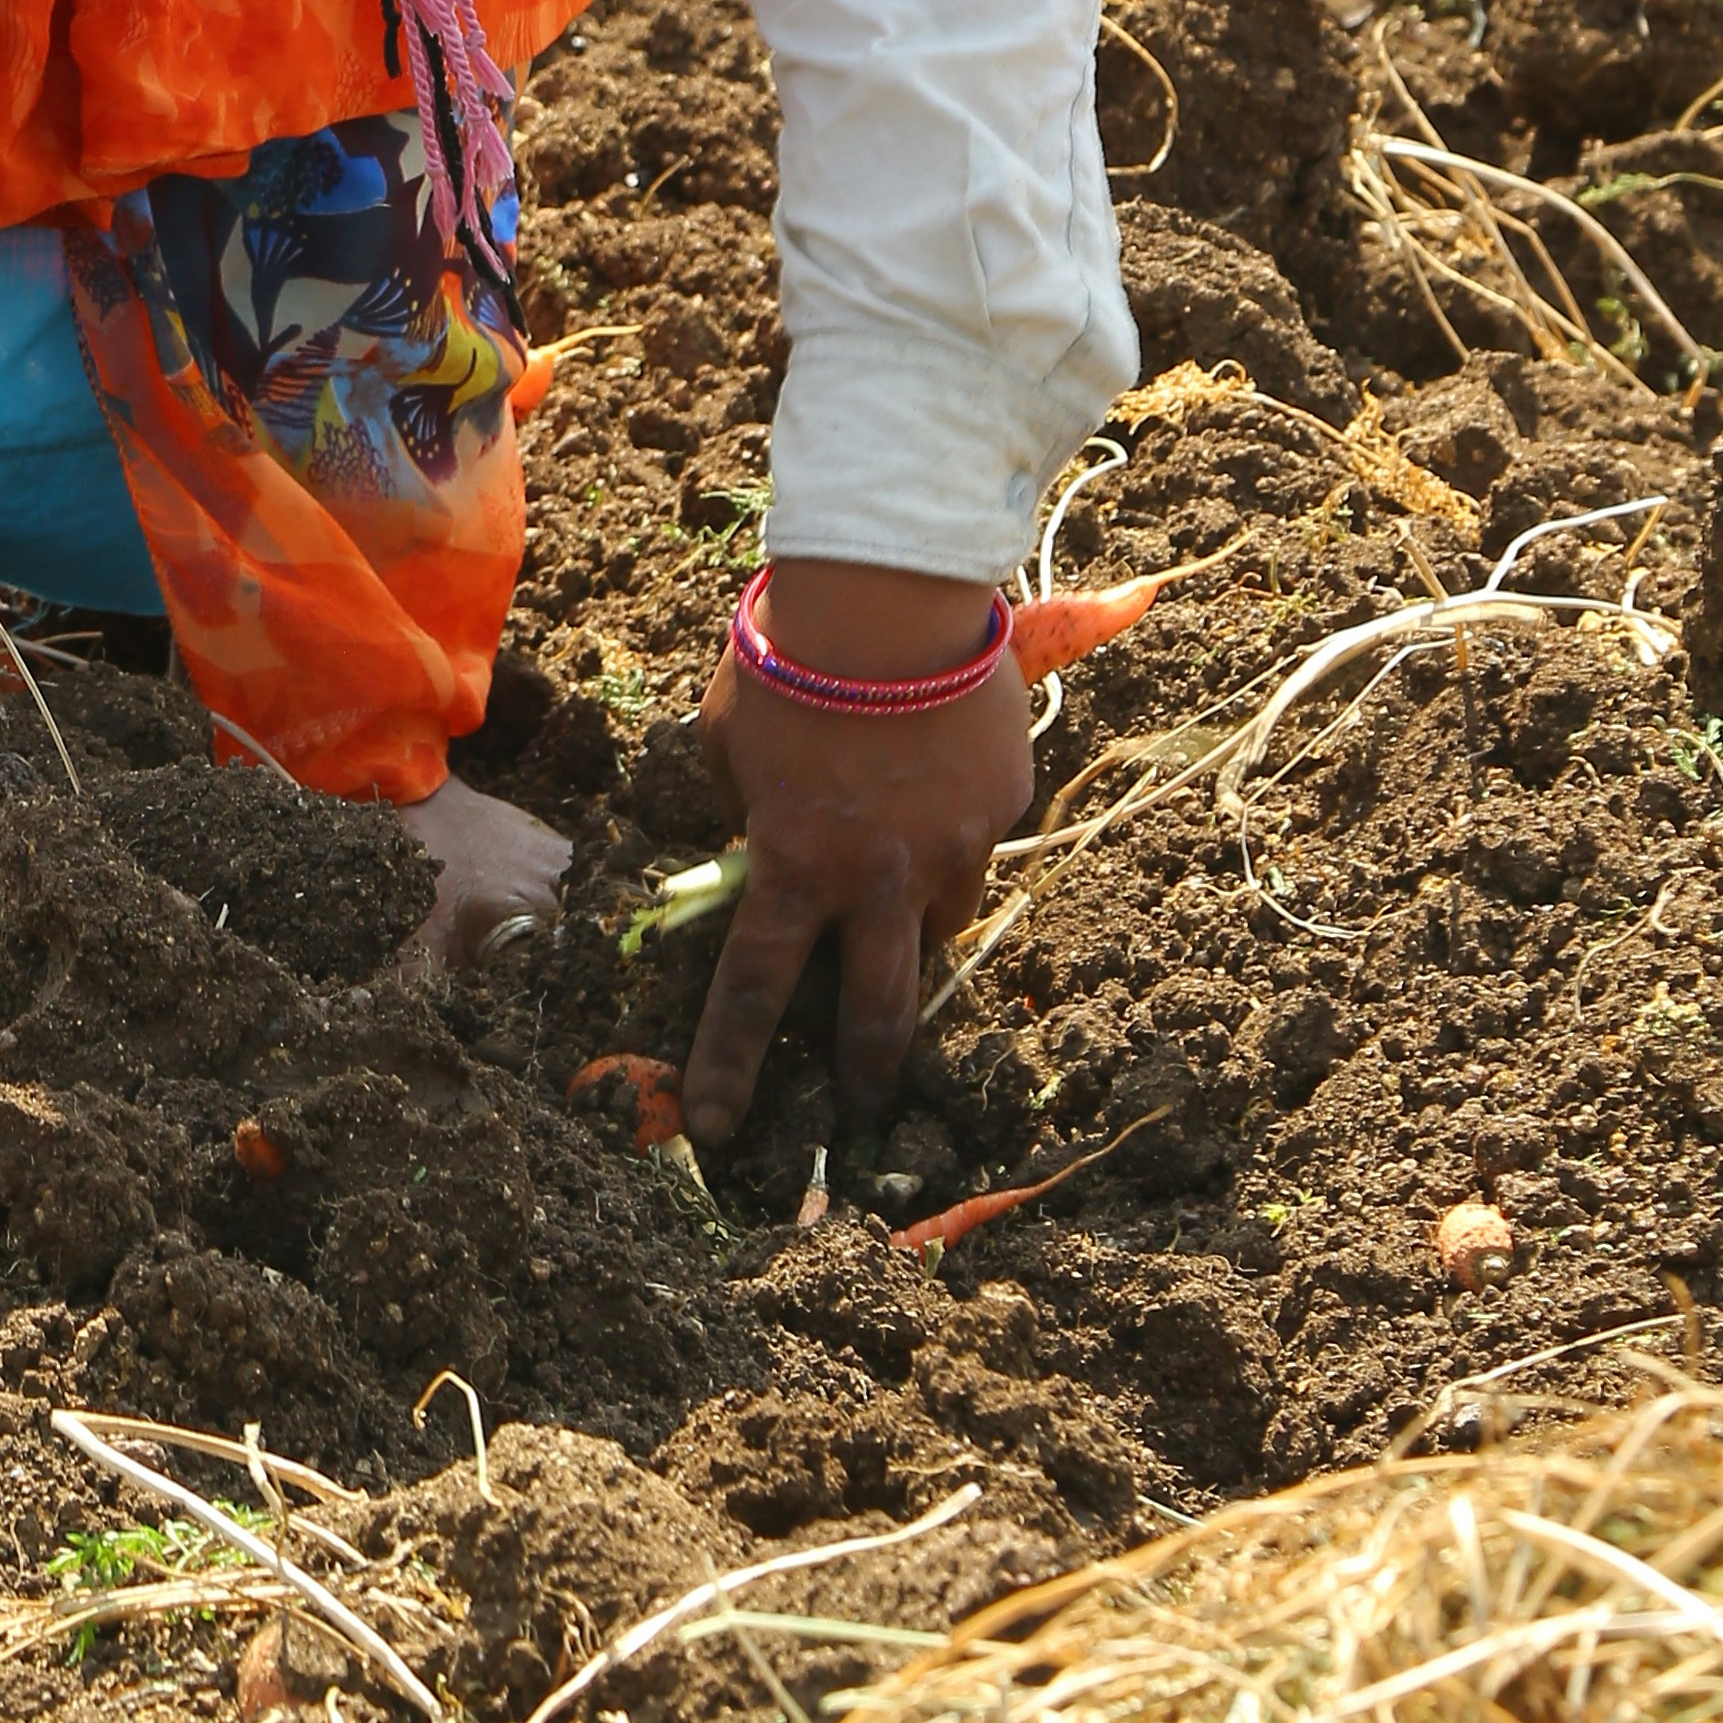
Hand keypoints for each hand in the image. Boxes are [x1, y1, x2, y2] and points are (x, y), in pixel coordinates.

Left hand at [677, 561, 1031, 1152]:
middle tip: (865, 1111)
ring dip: (917, 919)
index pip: (753, 992)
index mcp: (794, 866)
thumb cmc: (788, 658)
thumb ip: (745, 808)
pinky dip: (957, 829)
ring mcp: (952, 850)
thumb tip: (760, 838)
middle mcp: (877, 880)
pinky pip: (980, 843)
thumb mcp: (729, 740)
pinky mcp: (1004, 809)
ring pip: (942, 925)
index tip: (718, 1129)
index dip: (730, 1066)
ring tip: (900, 872)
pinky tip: (939, 771)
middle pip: (878, 1011)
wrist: (888, 594)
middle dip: (869, 1073)